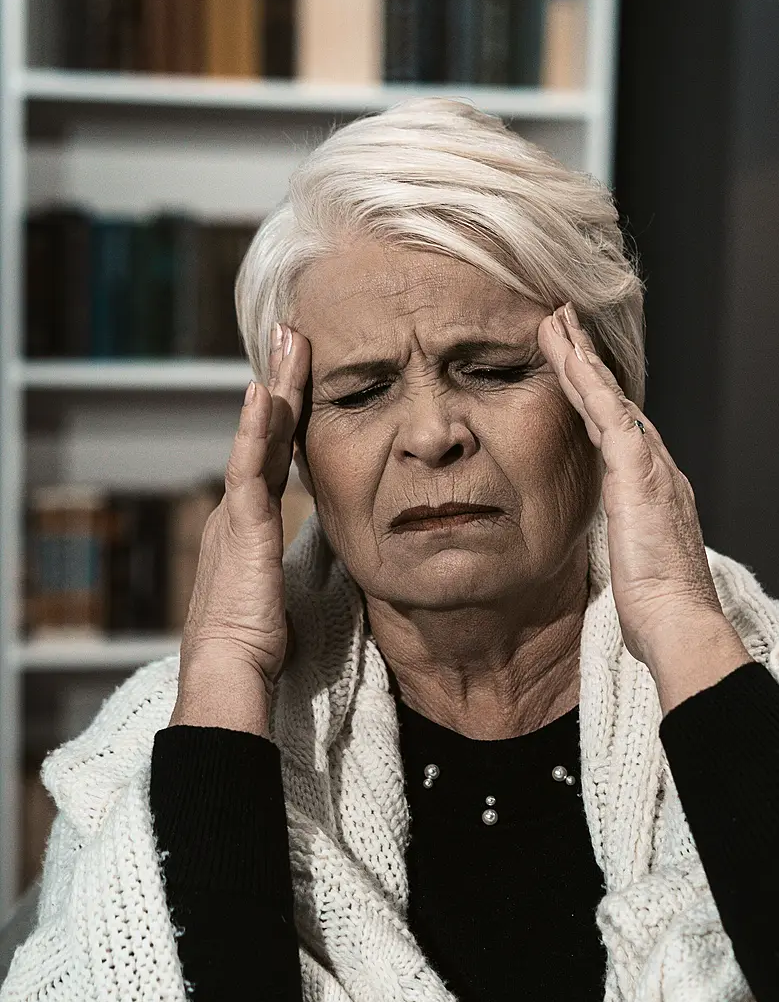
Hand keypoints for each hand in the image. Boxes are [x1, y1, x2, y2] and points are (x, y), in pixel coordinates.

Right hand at [170, 323, 311, 734]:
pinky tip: (266, 391)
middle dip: (282, 382)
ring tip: (287, 340)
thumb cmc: (256, 644)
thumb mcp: (283, 592)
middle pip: (267, 433)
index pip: (274, 457)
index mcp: (249, 524)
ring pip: (260, 435)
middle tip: (292, 335)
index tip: (299, 380)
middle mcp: (238, 509)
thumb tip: (327, 558)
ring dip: (275, 385)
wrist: (228, 667)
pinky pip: (250, 464)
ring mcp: (237, 512)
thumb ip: (296, 565)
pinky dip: (257, 426)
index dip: (287, 417)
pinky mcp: (243, 524)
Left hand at [539, 303, 728, 668]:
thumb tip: (623, 560)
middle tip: (566, 325)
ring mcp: (651, 465)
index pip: (621, 435)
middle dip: (591, 363)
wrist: (680, 623)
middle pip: (619, 404)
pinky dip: (586, 376)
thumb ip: (630, 551)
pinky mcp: (638, 468)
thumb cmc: (659, 612)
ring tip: (557, 321)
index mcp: (657, 494)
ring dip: (583, 356)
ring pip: (610, 396)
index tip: (579, 373)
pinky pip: (606, 409)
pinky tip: (566, 350)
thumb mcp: (638, 573)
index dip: (599, 401)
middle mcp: (661, 470)